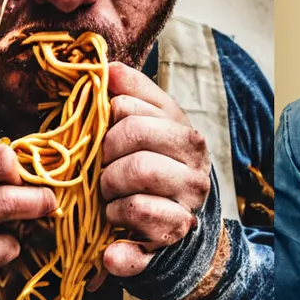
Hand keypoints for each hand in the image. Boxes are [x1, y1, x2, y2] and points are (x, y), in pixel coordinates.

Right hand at [0, 136, 55, 273]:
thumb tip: (18, 152)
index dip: (17, 163)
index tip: (21, 170)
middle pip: (10, 187)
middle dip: (38, 189)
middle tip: (48, 193)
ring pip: (12, 209)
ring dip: (34, 208)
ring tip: (41, 207)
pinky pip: (8, 246)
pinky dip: (11, 243)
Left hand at [98, 64, 211, 277]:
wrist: (176, 228)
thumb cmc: (152, 171)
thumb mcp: (147, 129)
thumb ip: (130, 96)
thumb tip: (107, 68)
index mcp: (186, 133)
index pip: (127, 106)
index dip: (105, 122)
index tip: (107, 138)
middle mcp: (195, 164)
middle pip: (133, 135)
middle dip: (105, 155)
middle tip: (103, 170)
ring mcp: (189, 199)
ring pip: (137, 170)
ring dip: (109, 186)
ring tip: (110, 196)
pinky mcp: (176, 231)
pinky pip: (137, 212)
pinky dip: (116, 217)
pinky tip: (114, 226)